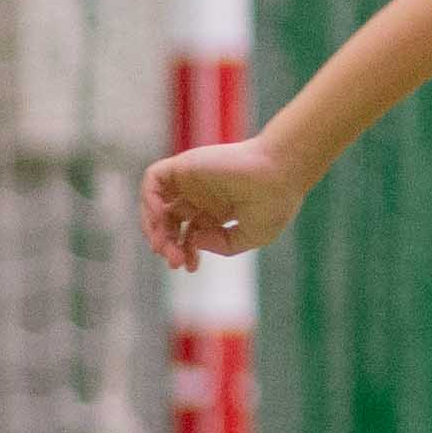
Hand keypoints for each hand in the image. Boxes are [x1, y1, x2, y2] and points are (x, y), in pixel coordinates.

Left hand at [142, 137, 308, 268]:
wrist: (282, 171)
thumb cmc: (276, 201)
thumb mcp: (253, 236)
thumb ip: (222, 245)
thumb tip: (193, 240)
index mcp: (220, 210)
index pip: (190, 233)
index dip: (185, 251)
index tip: (190, 268)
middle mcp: (203, 195)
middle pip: (171, 222)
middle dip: (168, 244)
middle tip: (174, 260)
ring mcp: (193, 180)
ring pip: (157, 203)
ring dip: (153, 226)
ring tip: (162, 244)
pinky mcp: (186, 164)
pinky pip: (154, 178)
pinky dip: (149, 197)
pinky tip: (162, 216)